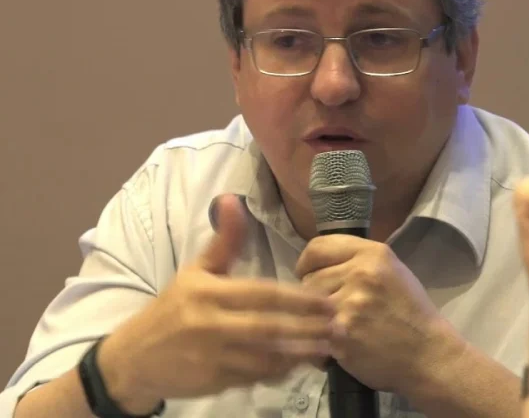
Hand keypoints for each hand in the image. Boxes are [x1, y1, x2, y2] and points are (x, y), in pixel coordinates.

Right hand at [98, 195, 336, 413]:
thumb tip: (232, 200)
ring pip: (265, 357)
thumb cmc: (172, 307)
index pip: (262, 294)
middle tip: (340, 324)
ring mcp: (214, 357)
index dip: (297, 297)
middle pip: (269, 327)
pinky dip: (279, 372)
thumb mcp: (195, 270)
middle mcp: (213, 325)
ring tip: (330, 347)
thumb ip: (223, 240)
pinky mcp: (214, 383)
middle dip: (307, 328)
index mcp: (210, 293)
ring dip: (300, 354)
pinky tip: (301, 365)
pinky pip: (254, 377)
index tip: (326, 298)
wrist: (135, 357)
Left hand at [296, 235, 449, 393]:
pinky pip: (314, 332)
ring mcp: (349, 304)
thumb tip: (320, 260)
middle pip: (310, 277)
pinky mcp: (341, 334)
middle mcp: (360, 274)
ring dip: (315, 316)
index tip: (308, 273)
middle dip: (314, 293)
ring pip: (309, 304)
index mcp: (373, 254)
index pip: (318, 248)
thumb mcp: (392, 269)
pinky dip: (321, 341)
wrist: (429, 354)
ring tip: (334, 325)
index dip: (307, 262)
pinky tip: (337, 345)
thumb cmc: (410, 311)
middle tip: (329, 307)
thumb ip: (357, 259)